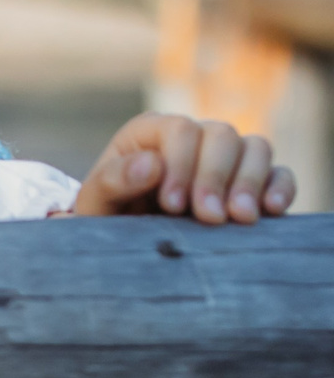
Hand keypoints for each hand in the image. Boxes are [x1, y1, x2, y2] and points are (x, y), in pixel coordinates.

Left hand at [67, 112, 294, 223]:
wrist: (129, 248)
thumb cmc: (108, 221)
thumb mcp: (96, 205)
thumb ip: (112, 182)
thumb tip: (151, 164)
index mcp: (151, 133)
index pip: (180, 130)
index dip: (180, 164)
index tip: (171, 205)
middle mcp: (193, 138)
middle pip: (221, 135)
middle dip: (215, 177)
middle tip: (208, 218)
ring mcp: (226, 158)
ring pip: (256, 148)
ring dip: (250, 182)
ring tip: (239, 218)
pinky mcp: (253, 183)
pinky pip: (279, 173)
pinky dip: (280, 187)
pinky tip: (271, 210)